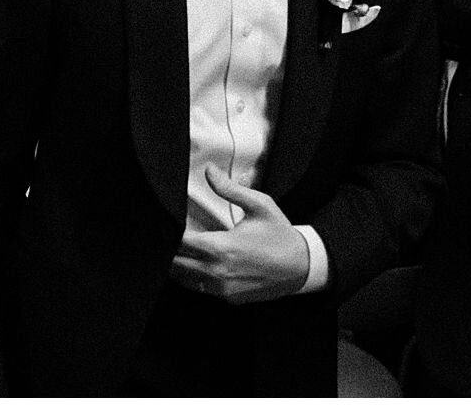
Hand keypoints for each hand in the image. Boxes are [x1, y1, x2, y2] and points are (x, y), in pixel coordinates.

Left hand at [170, 165, 310, 304]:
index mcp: (221, 248)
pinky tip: (195, 263)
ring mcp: (222, 289)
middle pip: (175, 264)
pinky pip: (200, 289)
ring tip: (177, 250)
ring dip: (177, 265)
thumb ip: (230, 189)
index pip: (179, 243)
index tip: (166, 223)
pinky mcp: (228, 299)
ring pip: (183, 279)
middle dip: (168, 249)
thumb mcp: (259, 206)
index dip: (169, 233)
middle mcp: (217, 272)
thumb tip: (209, 170)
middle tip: (166, 236)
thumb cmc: (280, 235)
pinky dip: (193, 277)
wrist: (304, 267)